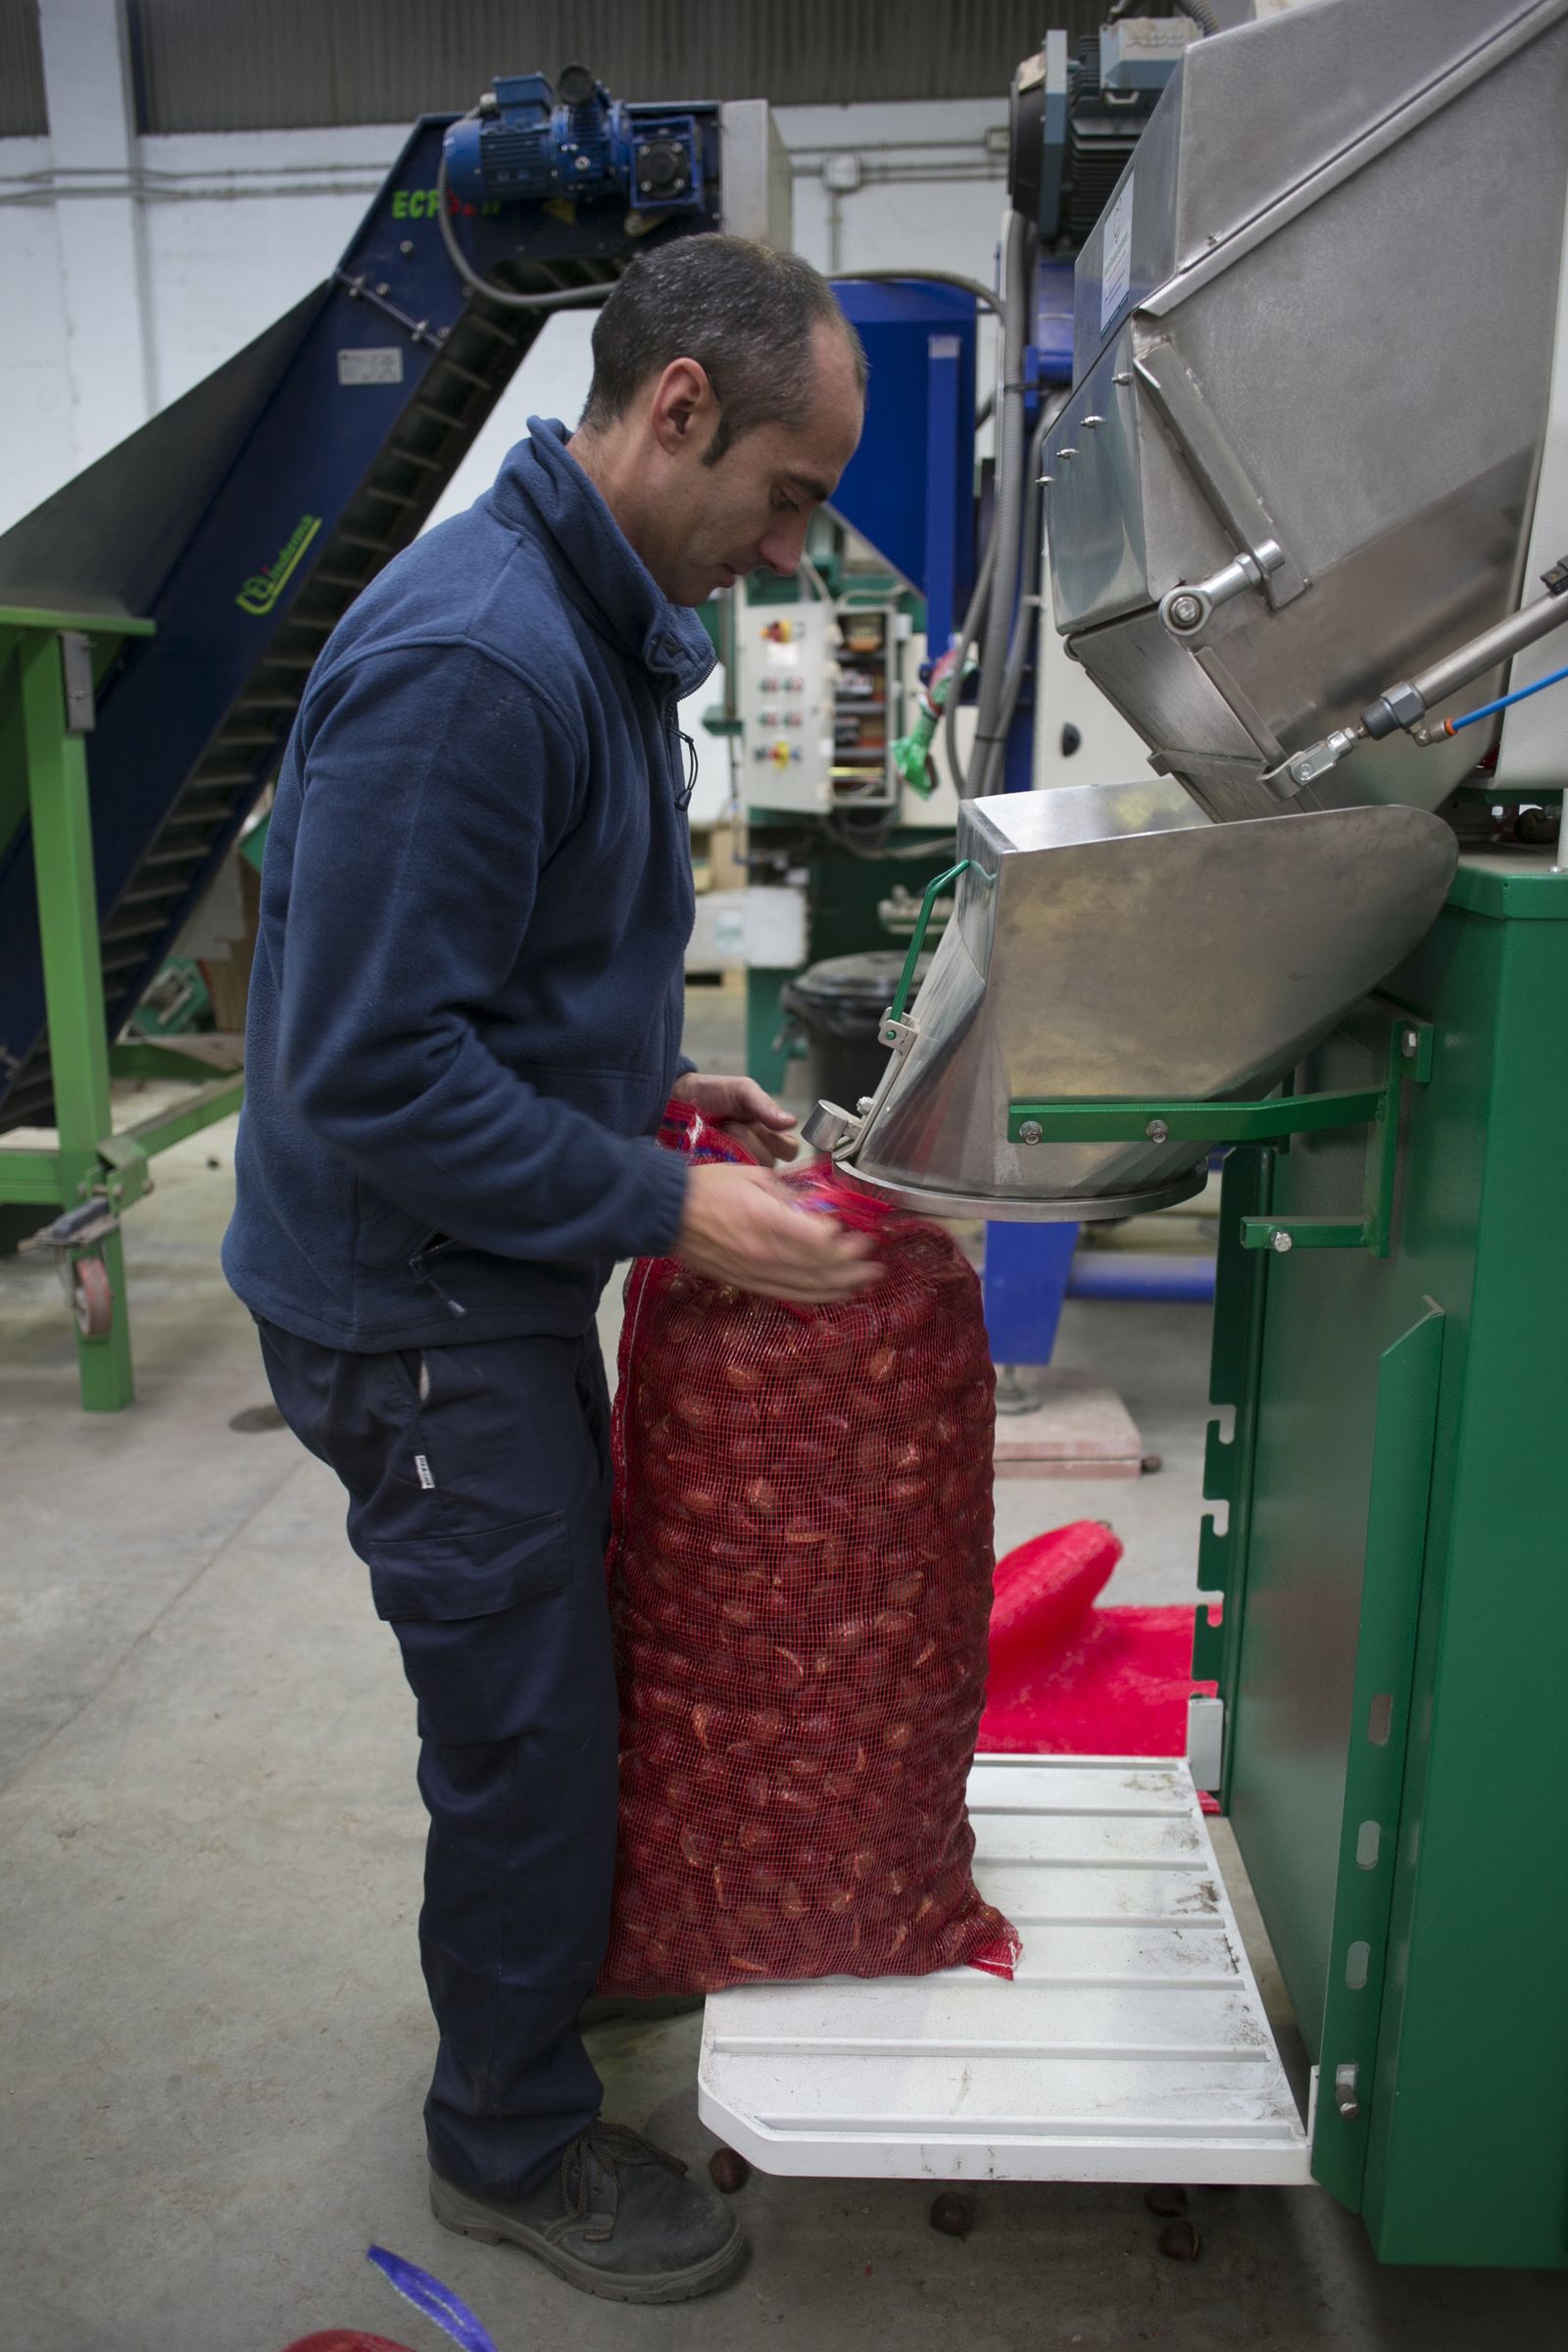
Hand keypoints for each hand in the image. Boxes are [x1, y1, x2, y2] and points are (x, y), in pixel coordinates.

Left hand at [672, 1071, 798, 1166]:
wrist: (674, 1098)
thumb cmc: (710, 1093)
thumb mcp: (741, 1090)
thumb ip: (765, 1105)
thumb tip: (792, 1122)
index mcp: (767, 1133)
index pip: (789, 1149)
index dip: (779, 1142)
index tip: (762, 1126)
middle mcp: (755, 1152)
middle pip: (771, 1164)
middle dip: (751, 1142)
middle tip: (731, 1125)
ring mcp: (735, 1166)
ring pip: (750, 1173)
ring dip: (734, 1150)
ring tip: (717, 1133)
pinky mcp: (716, 1176)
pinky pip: (727, 1181)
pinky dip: (720, 1164)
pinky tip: (708, 1148)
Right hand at [676, 1164, 880, 1302]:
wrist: (667, 1214)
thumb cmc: (710, 1188)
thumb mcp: (756, 1176)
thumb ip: (792, 1195)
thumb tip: (822, 1209)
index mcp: (767, 1220)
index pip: (820, 1242)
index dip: (847, 1243)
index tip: (865, 1236)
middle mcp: (765, 1253)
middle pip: (820, 1269)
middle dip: (854, 1268)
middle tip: (877, 1263)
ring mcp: (756, 1273)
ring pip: (808, 1288)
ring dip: (842, 1286)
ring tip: (866, 1282)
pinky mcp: (748, 1284)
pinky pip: (789, 1296)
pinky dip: (816, 1297)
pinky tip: (834, 1294)